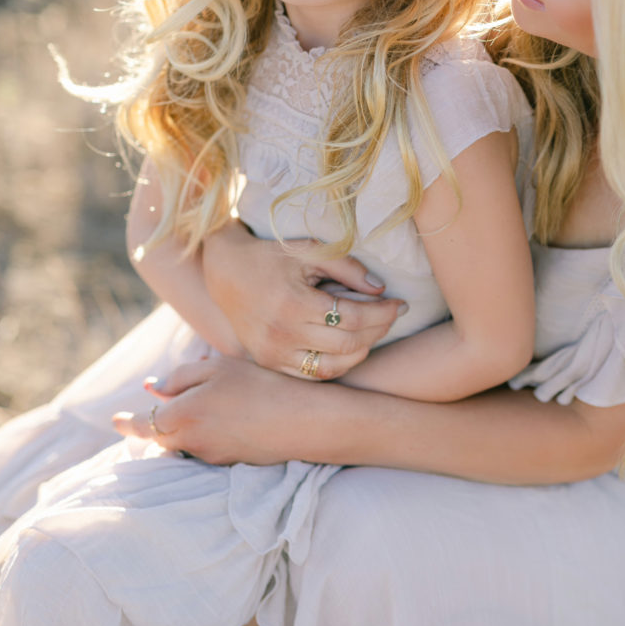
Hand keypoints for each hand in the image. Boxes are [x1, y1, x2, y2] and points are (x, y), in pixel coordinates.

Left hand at [113, 356, 316, 464]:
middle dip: (158, 425)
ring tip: (213, 400)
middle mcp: (191, 442)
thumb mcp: (217, 368)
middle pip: (162, 437)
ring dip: (186, 426)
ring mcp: (211, 457)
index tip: (115, 420)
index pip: (144, 424)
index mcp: (183, 416)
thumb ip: (179, 377)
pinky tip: (230, 416)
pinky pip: (206, 448)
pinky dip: (207, 434)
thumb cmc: (259, 385)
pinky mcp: (229, 464)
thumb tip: (152, 388)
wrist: (302, 421)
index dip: (127, 423)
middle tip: (163, 405)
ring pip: (185, 442)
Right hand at [201, 223, 405, 378]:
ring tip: (373, 332)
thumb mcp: (307, 250)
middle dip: (378, 330)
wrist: (224, 273)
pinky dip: (338, 364)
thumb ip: (346, 267)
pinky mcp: (269, 363)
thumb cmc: (270, 257)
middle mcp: (282, 332)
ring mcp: (273, 353)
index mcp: (293, 302)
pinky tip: (349, 347)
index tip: (399, 303)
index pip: (352, 317)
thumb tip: (380, 289)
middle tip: (391, 316)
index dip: (382, 313)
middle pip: (348, 343)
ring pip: (333, 366)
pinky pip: (313, 374)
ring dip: (362, 351)